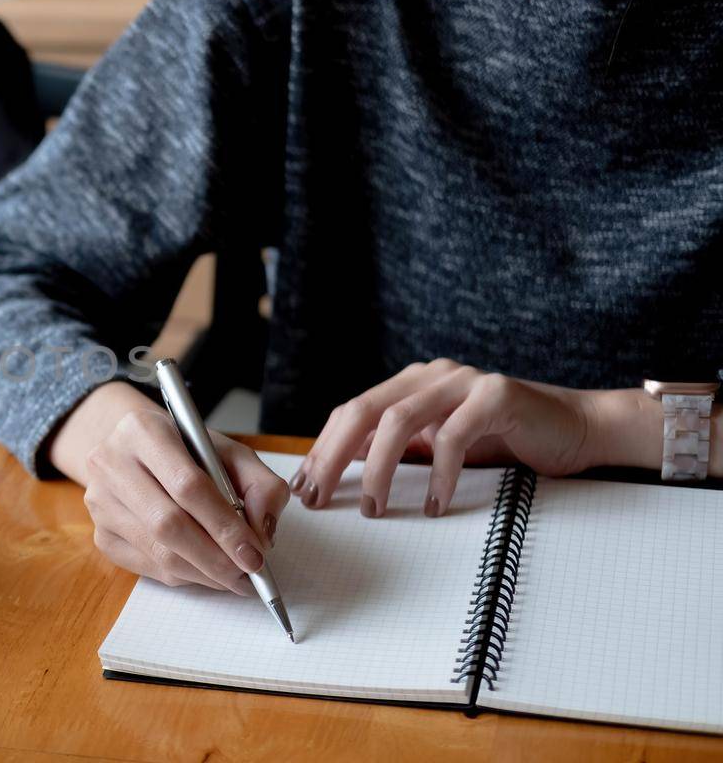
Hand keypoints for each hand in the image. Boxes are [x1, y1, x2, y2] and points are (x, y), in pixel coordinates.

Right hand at [61, 384, 289, 591]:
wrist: (135, 453)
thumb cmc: (187, 453)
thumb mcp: (230, 453)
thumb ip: (260, 485)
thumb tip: (261, 533)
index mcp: (143, 430)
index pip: (187, 485)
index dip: (224, 525)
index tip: (254, 553)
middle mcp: (110, 463)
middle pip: (167, 524)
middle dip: (215, 557)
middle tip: (247, 573)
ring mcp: (100, 502)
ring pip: (157, 552)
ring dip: (203, 572)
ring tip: (234, 576)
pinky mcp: (100, 534)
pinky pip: (147, 567)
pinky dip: (184, 576)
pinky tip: (204, 570)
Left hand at [291, 359, 597, 518]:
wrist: (578, 429)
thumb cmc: (506, 442)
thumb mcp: (439, 444)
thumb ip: (398, 448)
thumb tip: (339, 470)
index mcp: (412, 383)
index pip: (352, 412)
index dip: (323, 449)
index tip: (304, 487)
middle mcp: (433, 375)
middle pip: (365, 409)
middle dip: (333, 456)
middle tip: (319, 497)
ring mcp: (465, 381)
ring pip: (399, 419)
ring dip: (378, 467)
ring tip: (372, 506)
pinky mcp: (498, 396)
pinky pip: (453, 435)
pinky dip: (438, 473)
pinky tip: (432, 504)